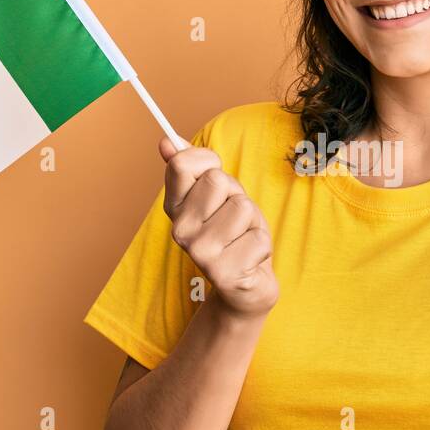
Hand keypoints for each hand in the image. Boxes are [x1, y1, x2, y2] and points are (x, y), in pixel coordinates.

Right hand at [157, 135, 279, 319]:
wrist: (246, 288)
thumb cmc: (234, 235)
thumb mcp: (217, 197)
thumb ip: (195, 169)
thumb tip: (167, 141)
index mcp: (174, 209)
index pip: (181, 164)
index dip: (207, 161)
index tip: (215, 175)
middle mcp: (180, 231)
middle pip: (217, 181)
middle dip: (237, 195)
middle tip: (234, 219)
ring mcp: (200, 253)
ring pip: (242, 207)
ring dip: (252, 221)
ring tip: (243, 238)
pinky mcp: (224, 273)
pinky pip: (258, 237)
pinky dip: (262, 246)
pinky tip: (250, 259)